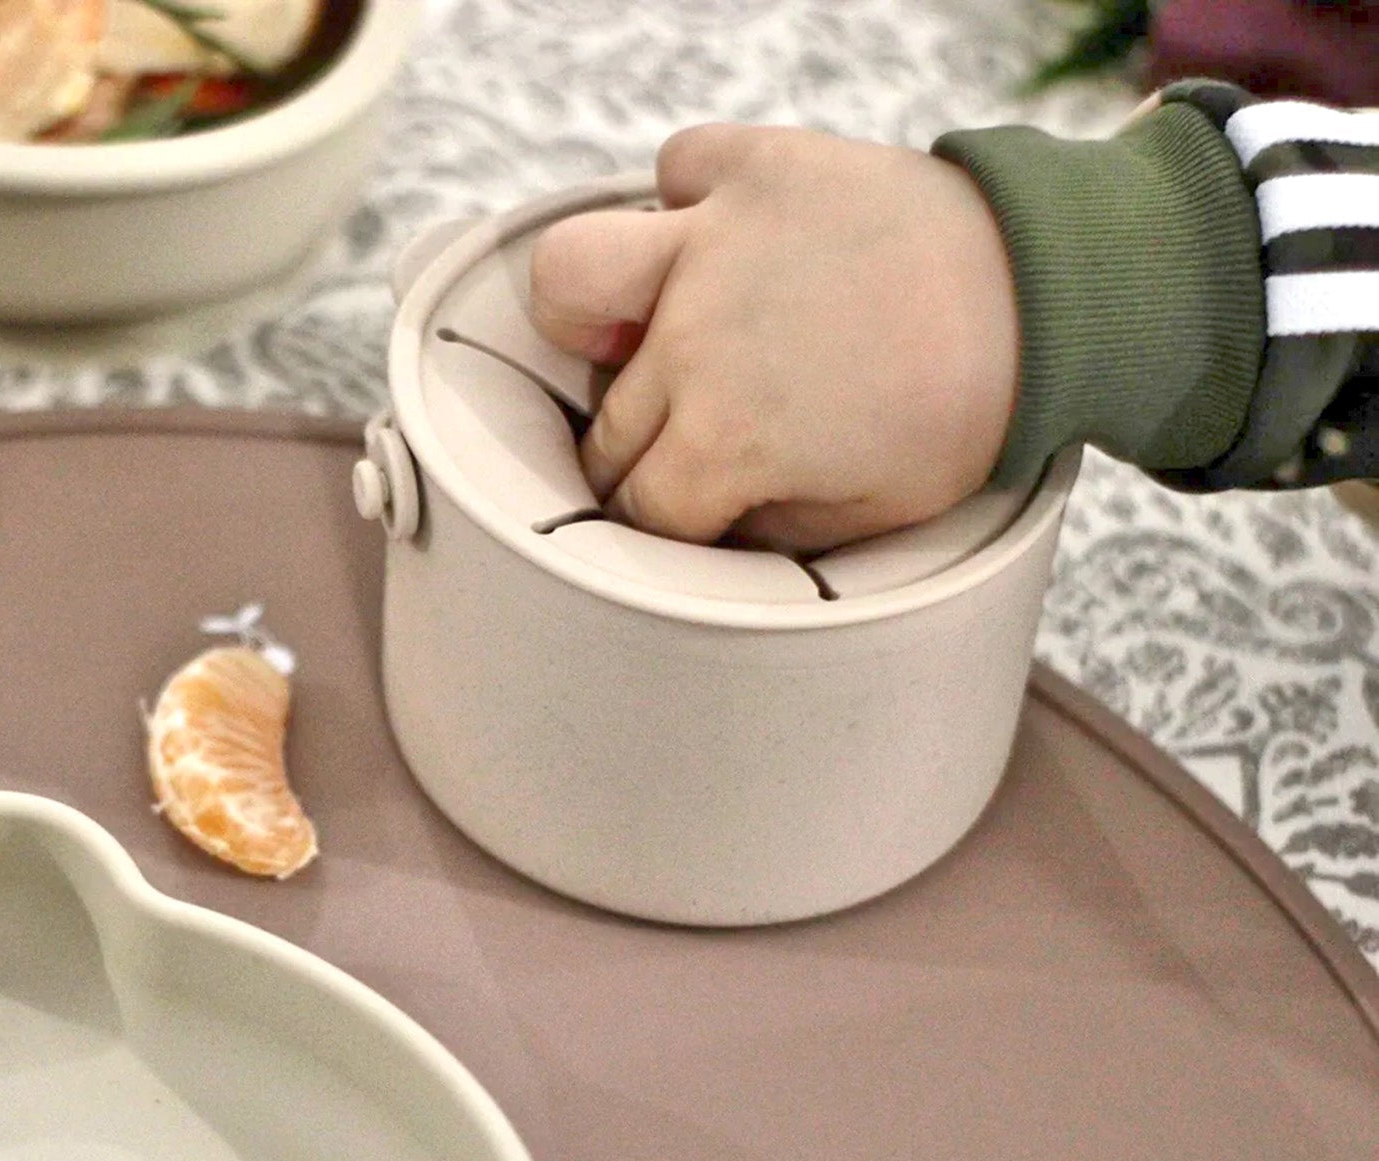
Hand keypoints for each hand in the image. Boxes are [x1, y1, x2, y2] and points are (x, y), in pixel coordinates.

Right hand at [530, 124, 1019, 551]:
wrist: (1045, 297)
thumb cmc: (961, 414)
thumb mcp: (870, 520)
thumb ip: (769, 533)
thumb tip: (714, 525)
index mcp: (725, 442)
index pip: (641, 511)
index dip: (664, 533)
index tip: (687, 524)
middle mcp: (696, 341)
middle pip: (610, 427)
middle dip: (637, 460)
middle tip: (683, 454)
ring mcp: (715, 245)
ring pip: (573, 276)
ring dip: (586, 318)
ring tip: (635, 334)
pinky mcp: (756, 168)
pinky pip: (677, 168)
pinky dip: (687, 201)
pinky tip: (724, 242)